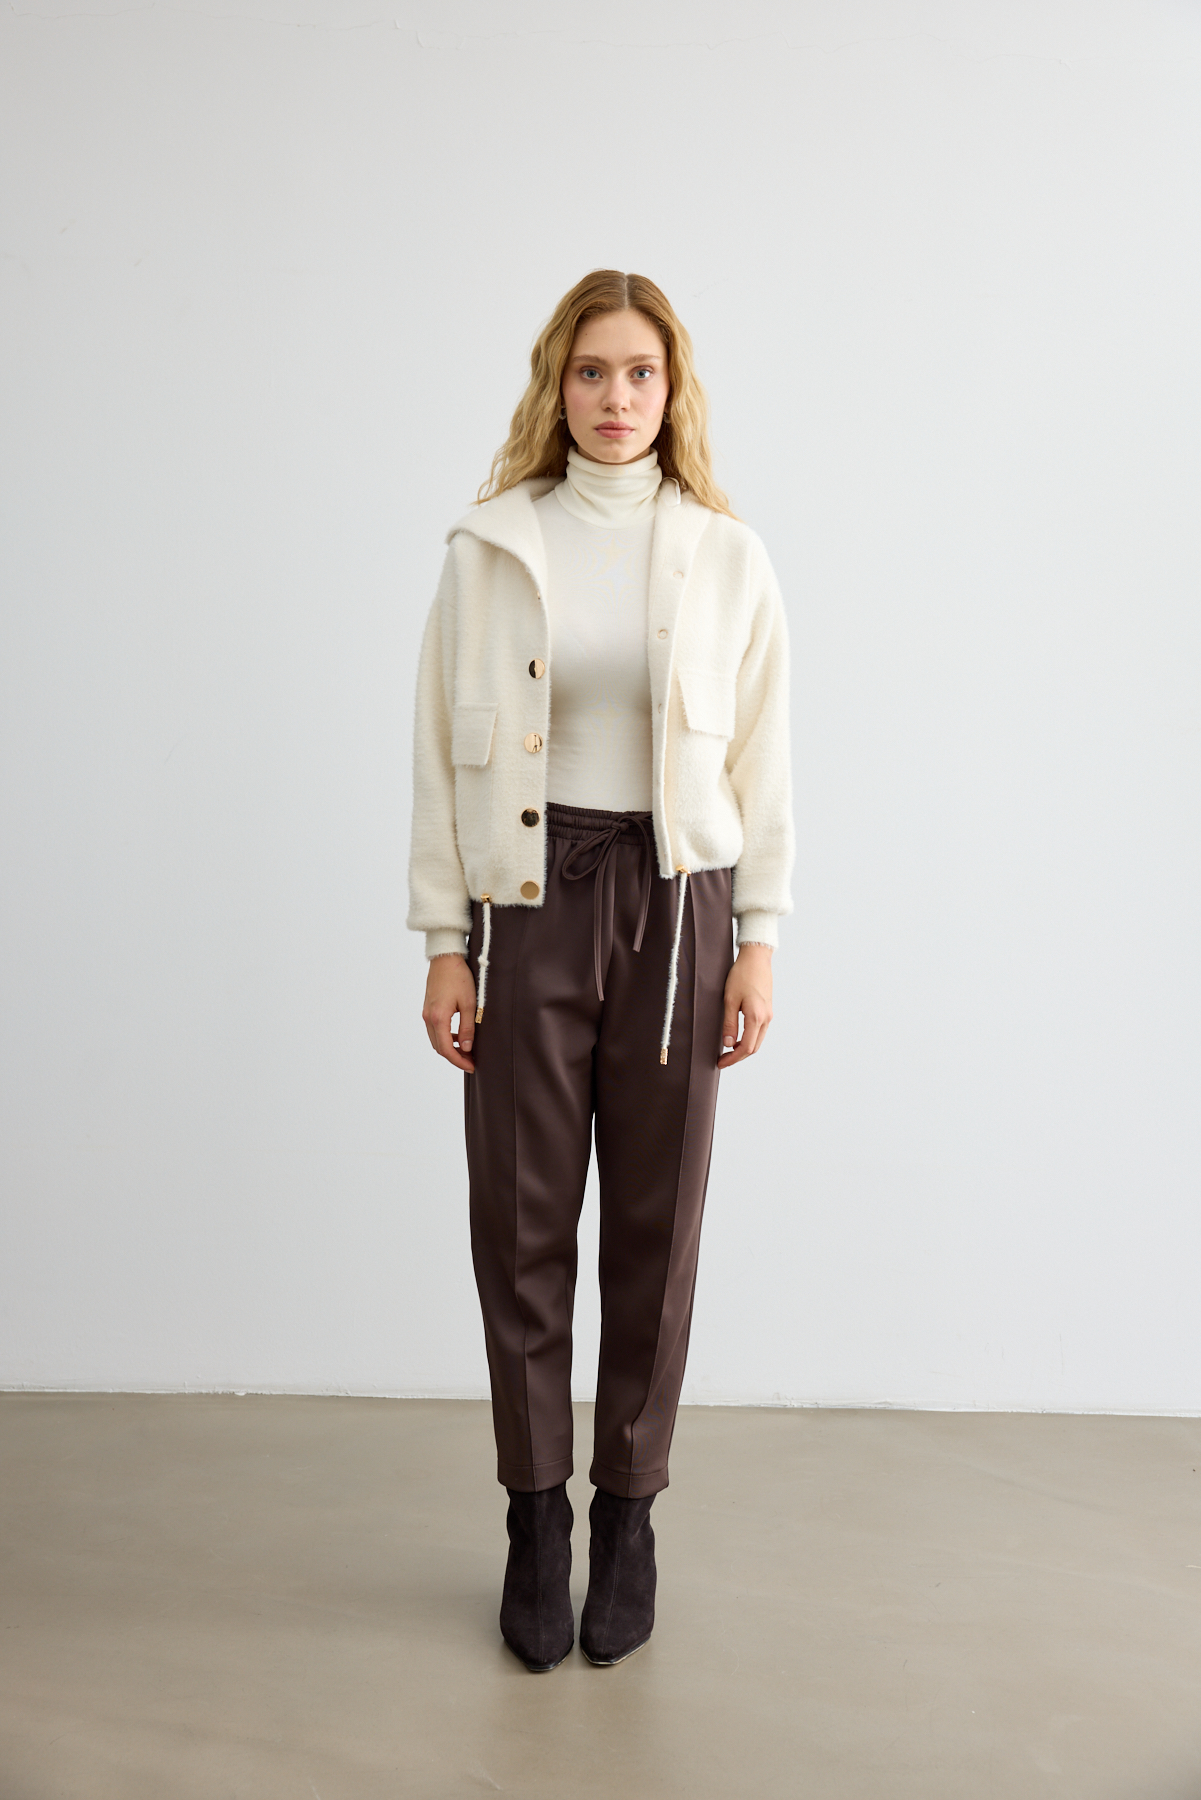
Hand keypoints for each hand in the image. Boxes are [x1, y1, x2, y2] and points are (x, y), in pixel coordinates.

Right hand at [422, 953, 477, 1071]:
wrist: (445, 957)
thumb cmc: (459, 977)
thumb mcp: (469, 1003)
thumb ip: (467, 1027)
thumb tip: (467, 1047)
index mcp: (438, 1018)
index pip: (446, 1049)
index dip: (459, 1061)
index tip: (472, 1066)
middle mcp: (428, 1017)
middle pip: (439, 1047)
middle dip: (454, 1057)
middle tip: (471, 1061)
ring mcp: (426, 1013)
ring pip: (436, 1039)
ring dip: (450, 1048)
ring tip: (467, 1050)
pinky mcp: (428, 1008)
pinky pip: (435, 1029)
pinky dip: (446, 1037)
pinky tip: (459, 1036)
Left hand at [718, 943, 772, 1067]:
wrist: (756, 958)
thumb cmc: (741, 975)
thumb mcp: (730, 999)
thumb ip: (729, 1023)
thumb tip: (728, 1044)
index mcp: (756, 1017)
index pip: (746, 1047)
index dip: (733, 1059)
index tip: (721, 1063)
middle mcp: (766, 1018)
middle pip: (754, 1047)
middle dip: (738, 1056)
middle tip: (722, 1060)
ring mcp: (769, 1014)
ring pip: (758, 1040)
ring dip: (744, 1048)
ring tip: (728, 1051)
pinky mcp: (767, 1010)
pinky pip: (759, 1031)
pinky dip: (749, 1039)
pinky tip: (738, 1038)